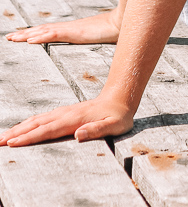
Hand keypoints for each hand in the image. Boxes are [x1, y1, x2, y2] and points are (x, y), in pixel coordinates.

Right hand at [0, 94, 133, 146]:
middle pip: (36, 124)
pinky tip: (22, 128)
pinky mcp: (64, 113)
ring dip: (19, 128)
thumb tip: (78, 135)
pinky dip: (28, 124)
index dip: (30, 137)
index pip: (47, 130)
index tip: (13, 144)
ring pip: (37, 120)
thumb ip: (96, 130)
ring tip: (4, 137)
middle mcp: (65, 114)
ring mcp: (64, 112)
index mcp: (74, 119)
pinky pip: (42, 119)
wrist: (121, 98)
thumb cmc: (118, 116)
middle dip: (16, 134)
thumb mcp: (113, 125)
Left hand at [5, 9, 120, 45]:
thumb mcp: (101, 38)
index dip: (36, 33)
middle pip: (42, 30)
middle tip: (9, 37)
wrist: (124, 21)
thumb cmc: (115, 30)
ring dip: (27, 35)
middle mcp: (69, 28)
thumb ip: (95, 40)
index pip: (50, 31)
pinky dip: (40, 37)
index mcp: (73, 30)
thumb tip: (97, 42)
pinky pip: (54, 34)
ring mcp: (71, 29)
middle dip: (25, 33)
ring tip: (12, 38)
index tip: (23, 36)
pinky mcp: (74, 32)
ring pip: (43, 31)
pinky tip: (30, 41)